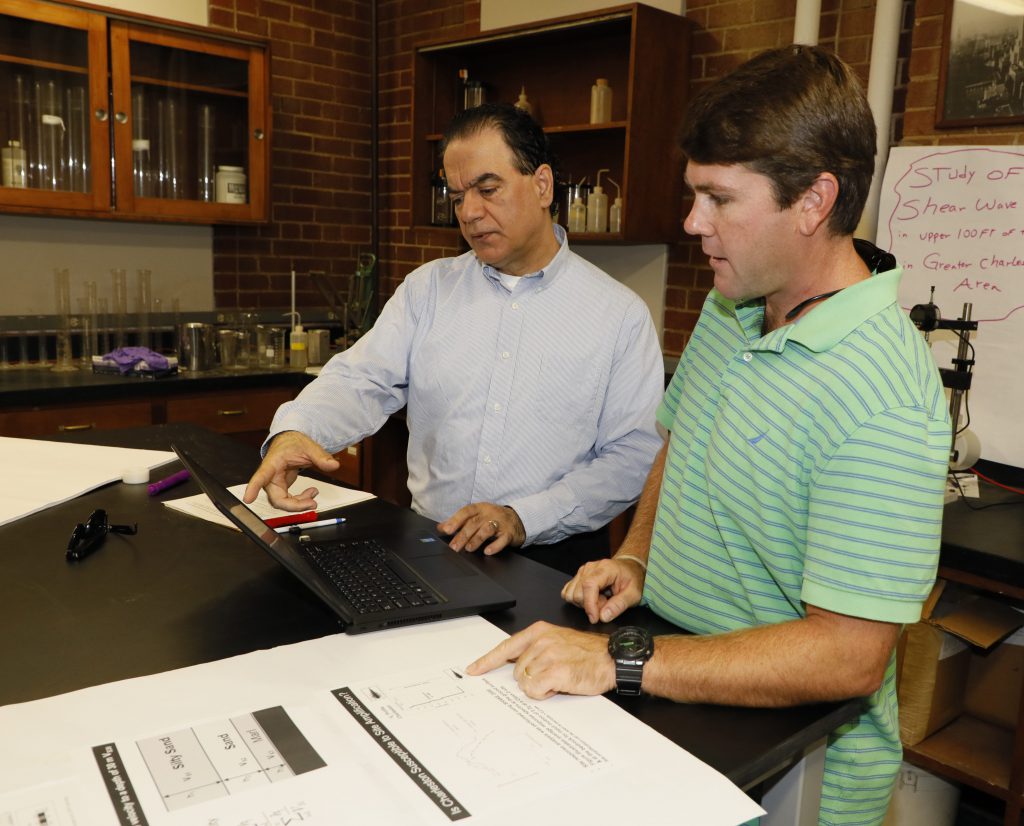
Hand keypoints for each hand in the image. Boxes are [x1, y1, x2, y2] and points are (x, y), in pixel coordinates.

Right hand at [242, 431, 339, 509]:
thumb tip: (333, 465)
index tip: (248, 499)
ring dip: (299, 503)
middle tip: (312, 504)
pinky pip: (288, 501)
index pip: (261, 476)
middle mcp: (269, 476)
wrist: (290, 441)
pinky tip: (310, 493)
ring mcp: (274, 484)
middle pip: (276, 498)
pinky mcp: (280, 488)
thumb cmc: (293, 443)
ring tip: (313, 493)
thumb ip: (321, 457)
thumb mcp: (309, 446)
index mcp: (272, 463)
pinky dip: (300, 500)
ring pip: (282, 502)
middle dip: (294, 505)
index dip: (253, 488)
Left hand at [437, 502, 525, 553]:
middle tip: (454, 547)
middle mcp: (490, 514)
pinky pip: (503, 540)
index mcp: (480, 508)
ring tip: (468, 548)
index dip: (455, 520)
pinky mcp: (510, 533)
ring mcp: (500, 523)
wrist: (518, 519)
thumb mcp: (477, 515)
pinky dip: (495, 546)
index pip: (466, 512)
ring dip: (476, 539)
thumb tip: (440, 527)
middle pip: (474, 523)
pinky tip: (487, 551)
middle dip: (462, 535)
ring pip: (487, 530)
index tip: (446, 530)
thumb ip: (459, 521)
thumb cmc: (493, 517)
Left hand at [465, 621, 614, 699]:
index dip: (487, 661)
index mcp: (539, 631)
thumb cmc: (588, 653)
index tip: (473, 670)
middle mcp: (540, 641)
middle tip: (554, 674)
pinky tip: (560, 685)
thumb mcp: (559, 641)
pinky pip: (534, 691)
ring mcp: (547, 655)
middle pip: (516, 671)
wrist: (612, 659)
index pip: (505, 647)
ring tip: (561, 678)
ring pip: (524, 683)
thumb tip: (517, 666)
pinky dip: (545, 693)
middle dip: (531, 678)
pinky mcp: (554, 671)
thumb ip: (536, 649)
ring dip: (540, 686)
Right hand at [561, 557, 644, 623]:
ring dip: (584, 603)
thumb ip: (619, 605)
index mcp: (605, 568)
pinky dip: (578, 600)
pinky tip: (592, 598)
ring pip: (570, 594)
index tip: (595, 618)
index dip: (590, 604)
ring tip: (600, 600)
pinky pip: (568, 592)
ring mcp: (582, 571)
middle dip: (590, 605)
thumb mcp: (633, 594)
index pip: (589, 585)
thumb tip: (603, 617)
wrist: (629, 568)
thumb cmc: (632, 579)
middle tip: (606, 603)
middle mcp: (590, 568)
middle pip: (578, 592)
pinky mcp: (578, 577)